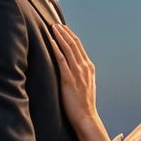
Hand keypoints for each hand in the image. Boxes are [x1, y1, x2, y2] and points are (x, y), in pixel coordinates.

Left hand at [47, 16, 98, 132]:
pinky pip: (62, 60)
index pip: (79, 47)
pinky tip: (52, 41)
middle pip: (74, 44)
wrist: (86, 117)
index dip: (71, 36)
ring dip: (60, 36)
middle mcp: (84, 67)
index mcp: (89, 67)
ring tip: (52, 28)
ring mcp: (77, 72)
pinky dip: (57, 49)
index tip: (63, 28)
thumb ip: (82, 75)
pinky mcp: (69, 79)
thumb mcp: (86, 85)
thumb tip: (75, 68)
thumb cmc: (84, 104)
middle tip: (55, 24)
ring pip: (68, 49)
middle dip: (64, 32)